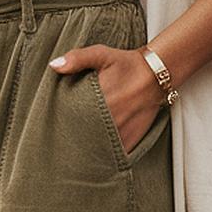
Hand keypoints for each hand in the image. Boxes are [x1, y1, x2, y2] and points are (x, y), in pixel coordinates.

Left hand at [49, 43, 164, 154]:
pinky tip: (95, 155)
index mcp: (97, 99)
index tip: (56, 126)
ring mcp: (120, 132)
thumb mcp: (101, 54)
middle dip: (73, 138)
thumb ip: (77, 59)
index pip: (71, 118)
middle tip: (63, 142)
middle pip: (82, 136)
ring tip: (76, 152)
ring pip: (95, 149)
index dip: (62, 124)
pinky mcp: (129, 141)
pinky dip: (103, 157)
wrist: (156, 74)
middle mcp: (109, 119)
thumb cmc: (127, 64)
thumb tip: (55, 66)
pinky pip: (112, 155)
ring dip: (86, 150)